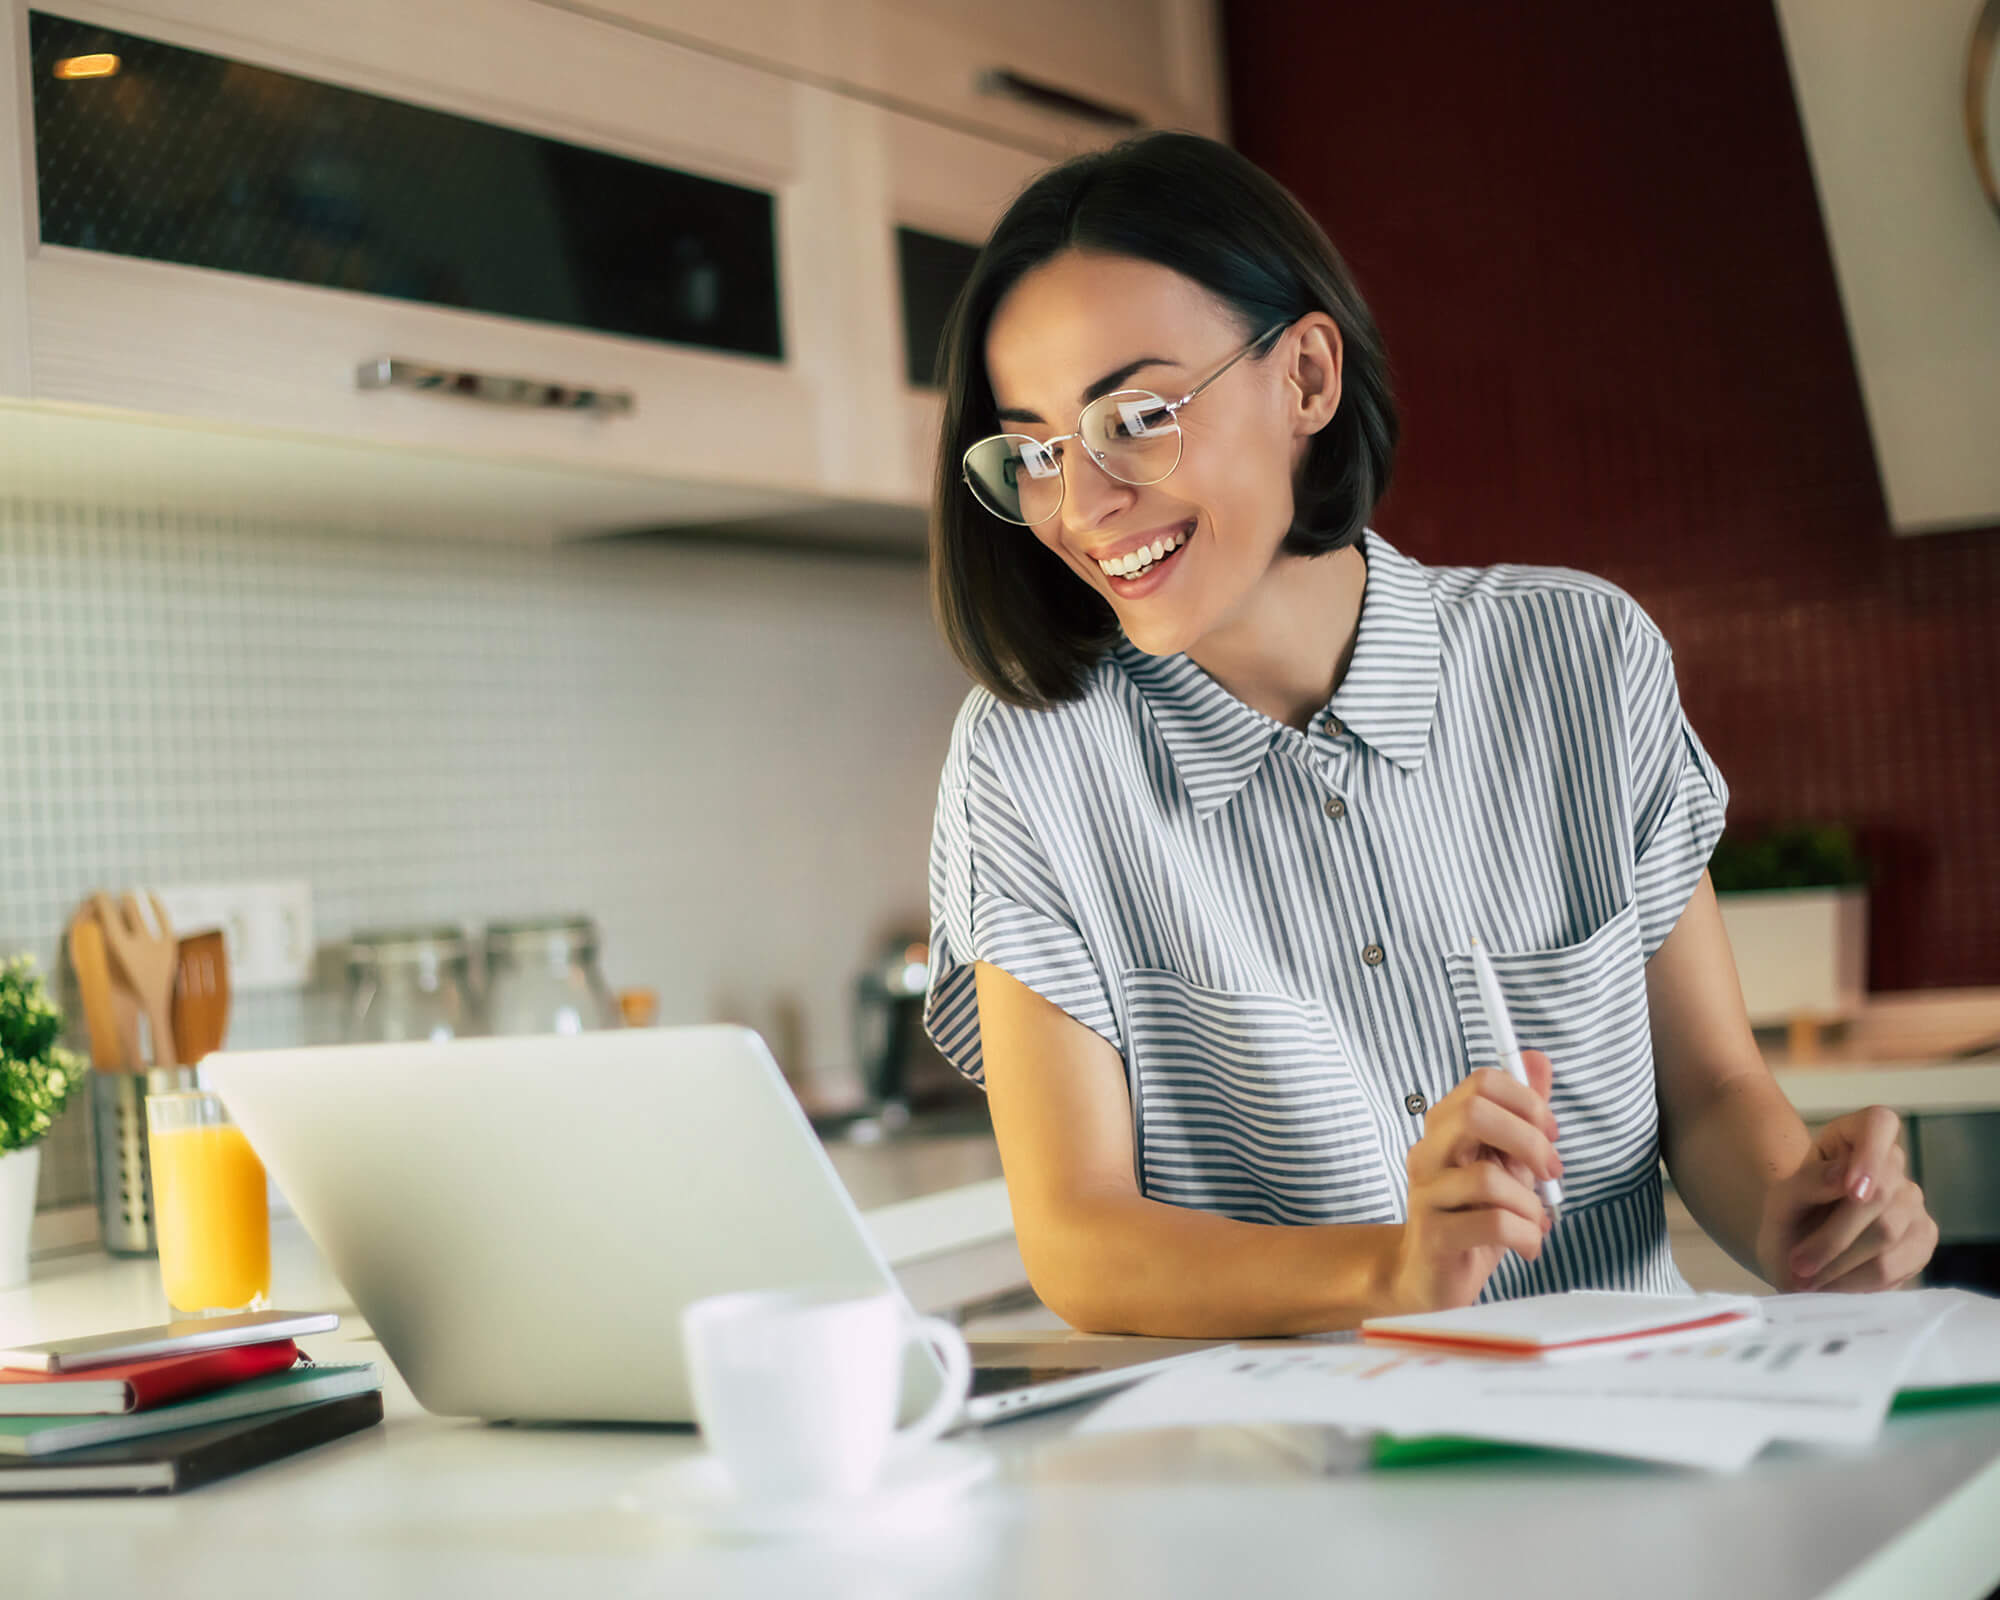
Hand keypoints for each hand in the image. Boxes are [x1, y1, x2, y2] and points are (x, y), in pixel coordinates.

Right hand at [1391, 1051, 1562, 1310]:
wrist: (1430, 1279)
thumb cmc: (1472, 1217)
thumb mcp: (1504, 1161)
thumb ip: (1521, 1114)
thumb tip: (1538, 1060)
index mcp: (1444, 1128)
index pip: (1481, 1083)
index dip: (1526, 1101)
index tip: (1549, 1132)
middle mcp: (1427, 1153)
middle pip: (1475, 1114)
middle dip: (1528, 1140)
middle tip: (1550, 1170)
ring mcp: (1426, 1194)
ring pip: (1489, 1177)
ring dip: (1529, 1203)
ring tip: (1534, 1220)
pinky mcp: (1434, 1236)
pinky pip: (1494, 1223)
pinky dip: (1526, 1235)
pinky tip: (1527, 1244)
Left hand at [1756, 1106, 1937, 1292]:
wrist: (1797, 1252)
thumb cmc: (1789, 1217)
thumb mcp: (1782, 1198)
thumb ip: (1808, 1182)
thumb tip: (1844, 1176)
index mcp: (1856, 1134)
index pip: (1880, 1123)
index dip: (1870, 1155)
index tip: (1850, 1190)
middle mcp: (1893, 1164)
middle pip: (1879, 1193)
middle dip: (1833, 1236)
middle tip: (1797, 1265)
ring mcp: (1913, 1202)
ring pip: (1888, 1233)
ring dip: (1841, 1264)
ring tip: (1807, 1281)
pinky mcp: (1922, 1239)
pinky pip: (1898, 1264)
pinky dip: (1860, 1281)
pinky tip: (1834, 1286)